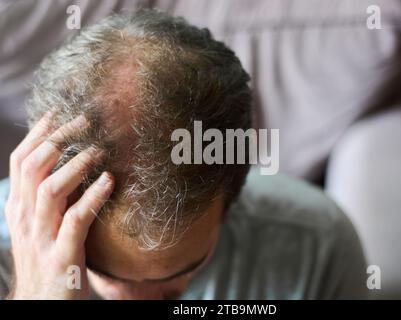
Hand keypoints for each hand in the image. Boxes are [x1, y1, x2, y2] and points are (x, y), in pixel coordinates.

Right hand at [5, 113, 113, 298]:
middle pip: (34, 165)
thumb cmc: (46, 259)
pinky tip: (110, 181)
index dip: (39, 133)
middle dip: (59, 138)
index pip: (22, 160)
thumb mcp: (41, 225)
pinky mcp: (62, 256)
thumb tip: (74, 165)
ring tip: (100, 150)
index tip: (59, 111)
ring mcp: (41, 237)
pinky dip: (92, 197)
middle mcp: (25, 218)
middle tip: (85, 120)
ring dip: (76, 164)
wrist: (39, 306)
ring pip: (51, 189)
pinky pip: (76, 220)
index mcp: (19, 207)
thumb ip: (52, 197)